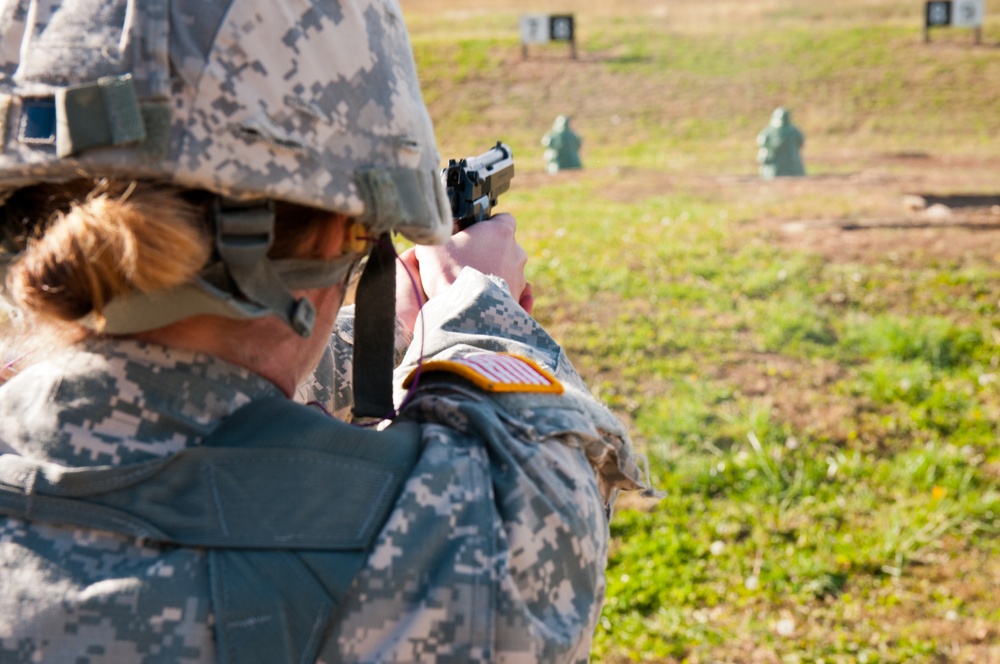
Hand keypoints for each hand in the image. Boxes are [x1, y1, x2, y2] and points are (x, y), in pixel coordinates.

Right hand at [396, 213, 533, 331]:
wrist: (462, 311)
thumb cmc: (447, 273)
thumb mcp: (432, 244)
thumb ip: (438, 233)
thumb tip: (438, 234)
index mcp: (500, 231)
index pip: (503, 219)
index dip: (489, 226)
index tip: (475, 235)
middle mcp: (516, 253)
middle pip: (505, 248)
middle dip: (490, 254)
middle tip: (468, 263)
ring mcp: (520, 278)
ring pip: (508, 273)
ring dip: (494, 276)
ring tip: (472, 286)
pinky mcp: (519, 302)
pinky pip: (514, 295)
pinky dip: (501, 297)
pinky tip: (486, 300)